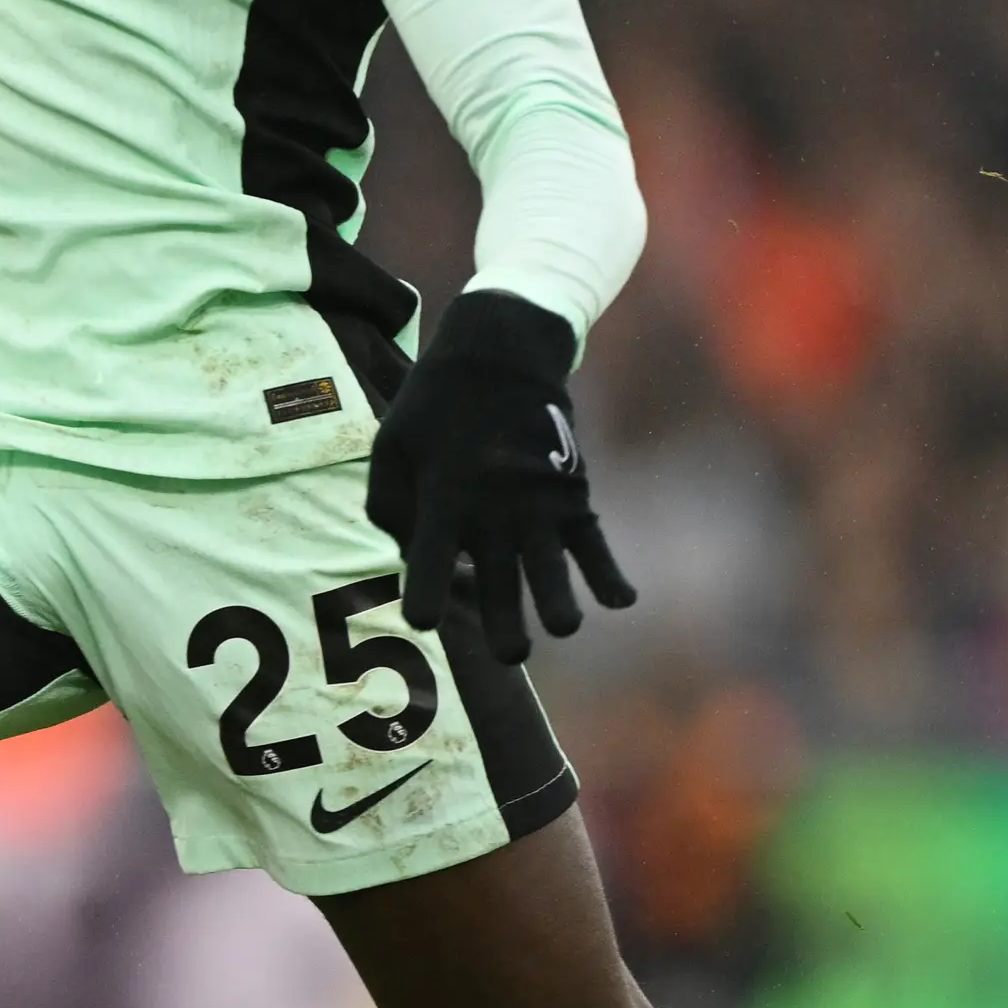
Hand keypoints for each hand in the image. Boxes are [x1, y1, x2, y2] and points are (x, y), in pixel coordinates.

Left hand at [364, 289, 636, 666]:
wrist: (500, 352)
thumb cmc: (434, 405)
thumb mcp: (390, 445)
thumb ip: (388, 506)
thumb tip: (407, 560)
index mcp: (441, 500)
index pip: (428, 567)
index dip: (424, 602)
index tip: (424, 619)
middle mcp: (492, 511)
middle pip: (499, 587)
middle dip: (505, 630)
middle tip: (509, 655)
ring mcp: (536, 505)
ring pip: (551, 575)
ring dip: (559, 608)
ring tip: (561, 626)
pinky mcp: (571, 494)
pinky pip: (595, 543)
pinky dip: (611, 574)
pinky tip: (620, 601)